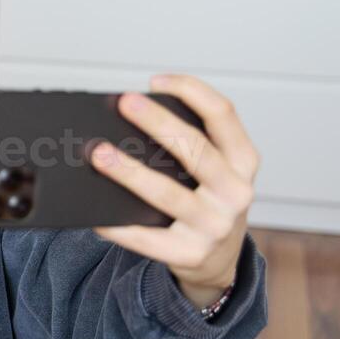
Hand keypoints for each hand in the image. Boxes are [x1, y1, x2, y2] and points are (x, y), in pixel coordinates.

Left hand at [90, 74, 260, 309]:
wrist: (218, 259)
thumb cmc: (207, 200)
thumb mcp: (217, 170)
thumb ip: (191, 145)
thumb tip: (130, 120)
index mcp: (244, 162)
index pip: (223, 114)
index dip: (192, 91)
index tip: (155, 80)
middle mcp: (236, 192)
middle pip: (196, 150)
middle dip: (159, 123)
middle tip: (125, 103)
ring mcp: (215, 226)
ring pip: (168, 195)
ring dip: (130, 172)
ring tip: (99, 153)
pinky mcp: (190, 254)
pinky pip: (146, 238)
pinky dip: (118, 226)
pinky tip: (95, 214)